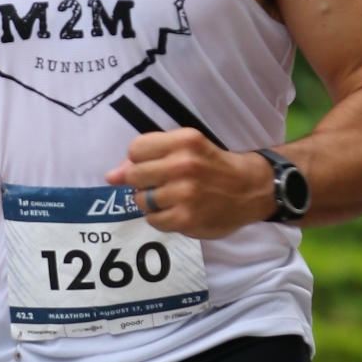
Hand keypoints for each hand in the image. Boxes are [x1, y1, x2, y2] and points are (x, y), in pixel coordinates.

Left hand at [101, 128, 273, 238]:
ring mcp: (184, 194)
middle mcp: (183, 165)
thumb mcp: (188, 148)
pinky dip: (161, 218)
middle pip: (134, 175)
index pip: (136, 149)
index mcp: (184, 141)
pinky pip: (153, 220)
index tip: (153, 166)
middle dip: (143, 182)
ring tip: (173, 198)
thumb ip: (150, 156)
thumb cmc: (214, 166)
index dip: (138, 160)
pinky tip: (177, 211)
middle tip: (163, 184)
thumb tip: (111, 176)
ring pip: (141, 200)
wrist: (250, 189)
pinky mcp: (186, 218)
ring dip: (152, 202)